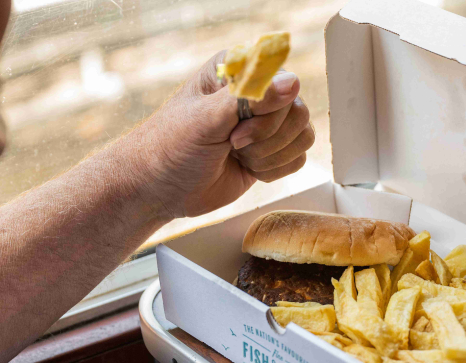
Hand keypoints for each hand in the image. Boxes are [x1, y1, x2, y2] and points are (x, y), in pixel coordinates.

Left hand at [130, 51, 313, 218]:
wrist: (162, 189)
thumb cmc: (173, 148)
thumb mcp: (206, 119)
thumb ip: (249, 98)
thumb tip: (293, 83)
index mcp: (237, 71)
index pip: (281, 80)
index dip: (266, 111)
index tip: (236, 129)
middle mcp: (257, 93)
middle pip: (298, 111)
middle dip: (265, 138)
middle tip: (233, 145)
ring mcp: (267, 123)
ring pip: (303, 135)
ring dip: (270, 156)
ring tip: (237, 156)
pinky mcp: (273, 151)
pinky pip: (299, 158)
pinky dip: (274, 170)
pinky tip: (248, 169)